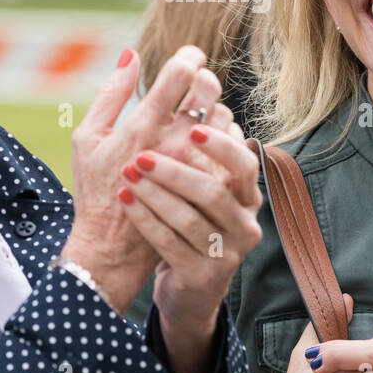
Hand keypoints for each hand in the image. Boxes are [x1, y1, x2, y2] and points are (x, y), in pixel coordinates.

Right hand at [62, 46, 221, 310]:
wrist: (112, 248)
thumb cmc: (95, 189)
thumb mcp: (87, 138)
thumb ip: (109, 94)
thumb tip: (131, 54)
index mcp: (142, 124)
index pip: (180, 73)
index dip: (189, 56)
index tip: (189, 57)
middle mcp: (173, 142)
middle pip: (207, 89)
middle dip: (205, 77)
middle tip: (197, 80)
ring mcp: (195, 166)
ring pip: (224, 117)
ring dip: (215, 107)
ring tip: (200, 113)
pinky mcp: (208, 187)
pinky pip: (231, 150)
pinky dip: (224, 138)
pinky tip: (208, 141)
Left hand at [117, 118, 260, 332]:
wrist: (190, 287)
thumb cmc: (193, 224)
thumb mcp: (205, 188)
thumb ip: (206, 148)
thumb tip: (201, 85)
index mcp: (247, 197)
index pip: (245, 164)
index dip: (221, 145)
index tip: (190, 128)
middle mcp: (245, 225)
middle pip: (215, 192)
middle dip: (176, 171)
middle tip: (143, 155)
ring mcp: (226, 254)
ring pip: (190, 219)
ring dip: (155, 194)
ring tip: (127, 174)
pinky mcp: (203, 277)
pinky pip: (170, 244)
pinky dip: (145, 219)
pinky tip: (125, 199)